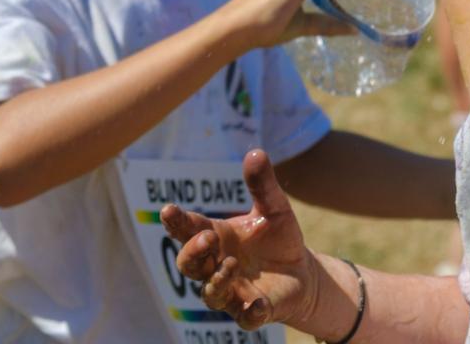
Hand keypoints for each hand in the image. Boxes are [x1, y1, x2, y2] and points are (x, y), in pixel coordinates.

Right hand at [161, 150, 325, 329]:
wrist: (301, 270)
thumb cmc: (278, 237)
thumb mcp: (274, 207)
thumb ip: (262, 185)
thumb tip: (255, 151)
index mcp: (216, 236)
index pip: (189, 229)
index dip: (177, 221)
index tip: (168, 210)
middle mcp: (215, 265)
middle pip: (189, 264)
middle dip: (193, 252)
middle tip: (208, 238)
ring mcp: (231, 291)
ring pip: (210, 293)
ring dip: (217, 279)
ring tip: (232, 264)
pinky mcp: (251, 311)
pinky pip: (244, 318)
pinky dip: (250, 313)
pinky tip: (259, 304)